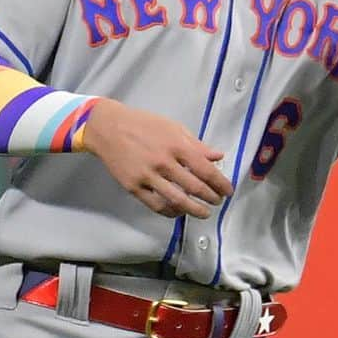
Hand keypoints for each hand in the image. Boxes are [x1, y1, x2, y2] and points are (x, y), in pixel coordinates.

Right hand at [81, 99, 232, 218]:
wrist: (109, 128)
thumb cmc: (143, 125)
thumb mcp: (173, 127)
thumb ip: (196, 144)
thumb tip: (218, 156)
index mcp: (176, 145)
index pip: (205, 169)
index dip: (220, 183)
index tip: (228, 190)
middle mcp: (164, 162)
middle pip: (194, 187)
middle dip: (211, 197)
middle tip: (218, 201)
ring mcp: (148, 176)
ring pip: (177, 200)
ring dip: (194, 209)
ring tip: (204, 212)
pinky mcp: (134, 187)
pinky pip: (156, 205)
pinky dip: (171, 212)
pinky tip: (179, 212)